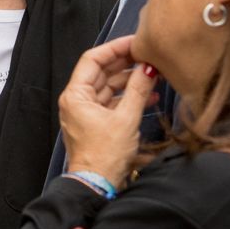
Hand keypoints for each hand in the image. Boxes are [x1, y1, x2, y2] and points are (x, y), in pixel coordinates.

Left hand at [58, 36, 156, 182]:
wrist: (97, 186)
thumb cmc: (104, 156)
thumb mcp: (126, 119)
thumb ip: (138, 90)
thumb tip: (149, 68)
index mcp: (76, 95)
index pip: (93, 59)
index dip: (115, 48)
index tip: (135, 42)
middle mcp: (77, 101)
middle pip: (102, 72)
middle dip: (126, 63)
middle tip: (148, 55)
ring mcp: (86, 112)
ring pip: (109, 87)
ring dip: (130, 80)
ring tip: (153, 74)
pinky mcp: (96, 123)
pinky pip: (112, 102)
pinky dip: (128, 97)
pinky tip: (149, 94)